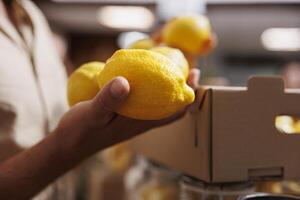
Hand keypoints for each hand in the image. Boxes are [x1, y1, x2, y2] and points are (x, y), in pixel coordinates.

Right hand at [56, 69, 199, 153]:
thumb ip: (108, 99)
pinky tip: (139, 75)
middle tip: (186, 64)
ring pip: (158, 103)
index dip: (188, 95)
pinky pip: (142, 101)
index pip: (175, 112)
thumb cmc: (80, 131)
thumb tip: (126, 81)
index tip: (195, 73)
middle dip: (182, 87)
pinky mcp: (123, 115)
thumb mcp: (92, 114)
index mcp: (140, 123)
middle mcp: (141, 122)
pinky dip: (148, 88)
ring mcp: (133, 119)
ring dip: (167, 87)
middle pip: (171, 106)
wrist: (69, 144)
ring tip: (167, 66)